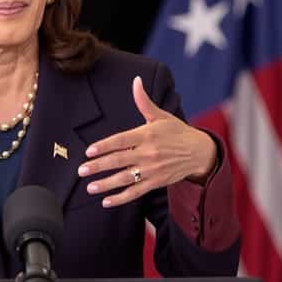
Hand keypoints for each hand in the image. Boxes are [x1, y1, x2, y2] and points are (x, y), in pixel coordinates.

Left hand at [77, 76, 216, 207]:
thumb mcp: (161, 115)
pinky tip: (106, 201)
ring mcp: (152, 169)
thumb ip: (144, 101)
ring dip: (106, 184)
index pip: (121, 141)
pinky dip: (121, 198)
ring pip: (125, 178)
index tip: (89, 151)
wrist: (200, 152)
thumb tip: (136, 81)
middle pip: (119, 160)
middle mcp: (148, 153)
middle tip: (81, 170)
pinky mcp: (156, 182)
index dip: (104, 145)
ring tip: (89, 187)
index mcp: (147, 134)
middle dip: (98, 166)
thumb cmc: (177, 132)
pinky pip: (136, 192)